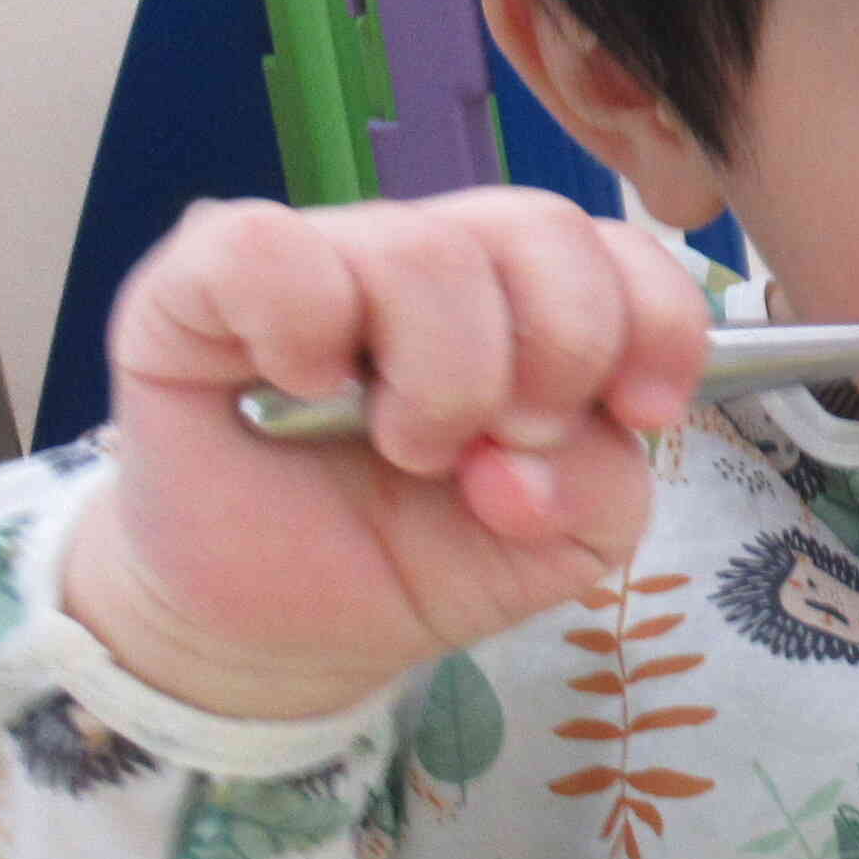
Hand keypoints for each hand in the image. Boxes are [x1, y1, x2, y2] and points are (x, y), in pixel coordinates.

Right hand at [62, 192, 712, 719]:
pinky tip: (300, 390)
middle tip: (504, 444)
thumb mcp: (557, 542)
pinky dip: (302, 331)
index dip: (655, 323)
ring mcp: (323, 257)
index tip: (639, 415)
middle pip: (542, 227)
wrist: (269, 631)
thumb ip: (601, 486)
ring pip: (425, 251)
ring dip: (440, 381)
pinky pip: (269, 250)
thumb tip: (535, 450)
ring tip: (404, 449)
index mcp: (529, 303)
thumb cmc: (416, 557)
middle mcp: (433, 259)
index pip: (623, 249)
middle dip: (557, 353)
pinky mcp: (202, 280)